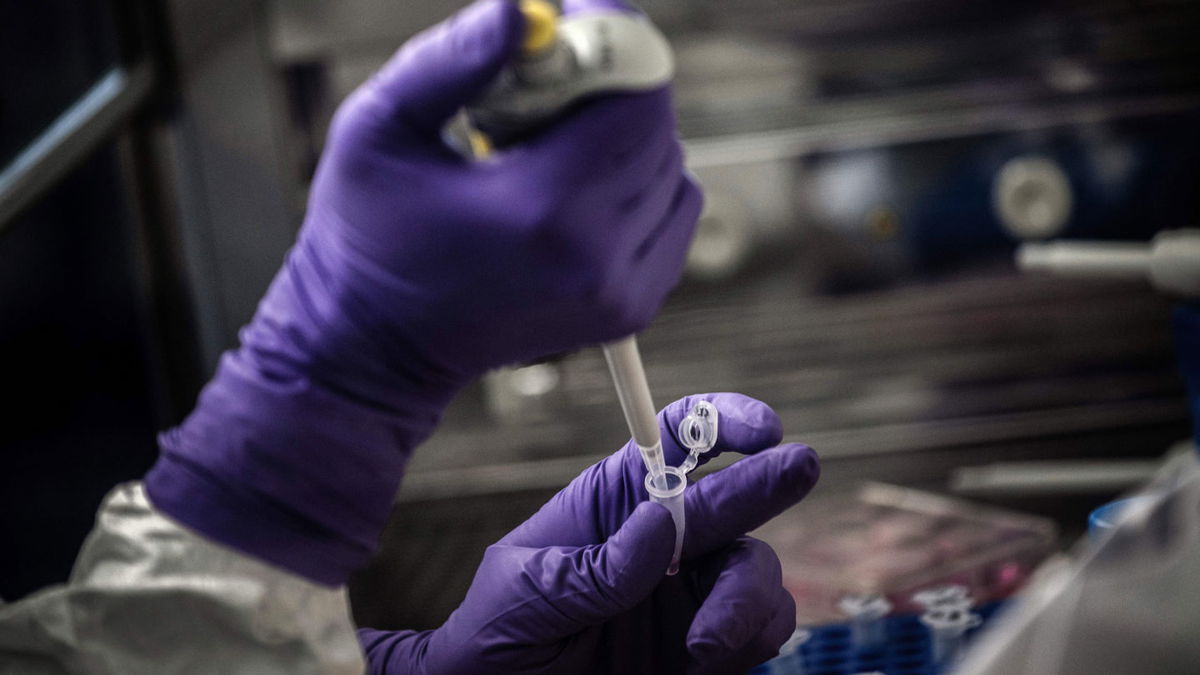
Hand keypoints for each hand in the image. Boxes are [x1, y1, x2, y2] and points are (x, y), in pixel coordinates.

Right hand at [144, 0, 700, 586]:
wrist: (375, 348)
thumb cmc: (365, 236)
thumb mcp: (380, 129)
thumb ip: (454, 59)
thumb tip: (526, 12)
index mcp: (543, 212)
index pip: (636, 99)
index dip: (617, 41)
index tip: (579, 17)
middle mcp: (598, 258)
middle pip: (657, 129)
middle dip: (612, 87)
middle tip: (547, 83)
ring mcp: (621, 292)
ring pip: (672, 169)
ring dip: (624, 137)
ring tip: (547, 147)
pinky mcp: (630, 308)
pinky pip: (673, 214)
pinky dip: (638, 184)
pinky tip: (571, 186)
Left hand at [359, 393, 820, 673]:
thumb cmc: (498, 636)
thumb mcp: (526, 594)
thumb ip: (594, 567)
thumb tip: (661, 525)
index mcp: (614, 501)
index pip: (676, 439)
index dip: (722, 419)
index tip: (760, 428)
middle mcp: (665, 537)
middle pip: (732, 498)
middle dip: (767, 483)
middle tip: (800, 467)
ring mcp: (693, 589)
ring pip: (757, 569)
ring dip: (745, 599)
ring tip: (703, 645)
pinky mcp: (711, 643)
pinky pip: (764, 628)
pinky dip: (749, 640)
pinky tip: (702, 661)